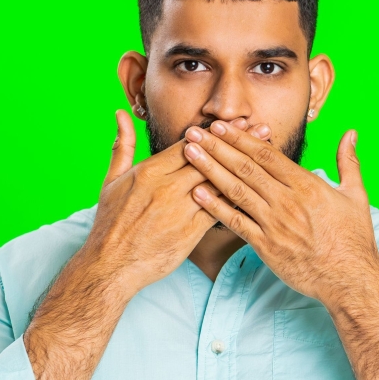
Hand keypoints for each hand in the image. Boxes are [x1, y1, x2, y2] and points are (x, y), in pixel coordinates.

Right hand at [82, 111, 271, 297]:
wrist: (111, 265)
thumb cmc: (111, 223)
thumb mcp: (112, 181)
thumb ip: (123, 146)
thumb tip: (121, 114)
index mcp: (150, 171)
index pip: (188, 145)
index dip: (215, 132)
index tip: (236, 121)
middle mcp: (166, 187)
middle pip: (209, 159)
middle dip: (238, 143)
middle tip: (263, 129)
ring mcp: (180, 209)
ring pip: (218, 183)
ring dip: (245, 167)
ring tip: (267, 155)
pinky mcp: (190, 231)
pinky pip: (220, 211)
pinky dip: (238, 200)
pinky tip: (258, 191)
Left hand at [181, 120, 378, 303]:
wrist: (350, 279)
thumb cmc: (354, 239)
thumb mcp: (356, 195)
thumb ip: (348, 162)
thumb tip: (350, 133)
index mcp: (307, 186)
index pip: (267, 155)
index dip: (241, 138)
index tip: (221, 125)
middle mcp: (287, 202)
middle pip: (246, 167)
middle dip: (217, 146)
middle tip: (195, 131)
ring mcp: (274, 224)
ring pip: (236, 190)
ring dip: (210, 169)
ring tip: (190, 153)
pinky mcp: (265, 246)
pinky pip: (235, 223)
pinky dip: (215, 207)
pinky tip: (197, 193)